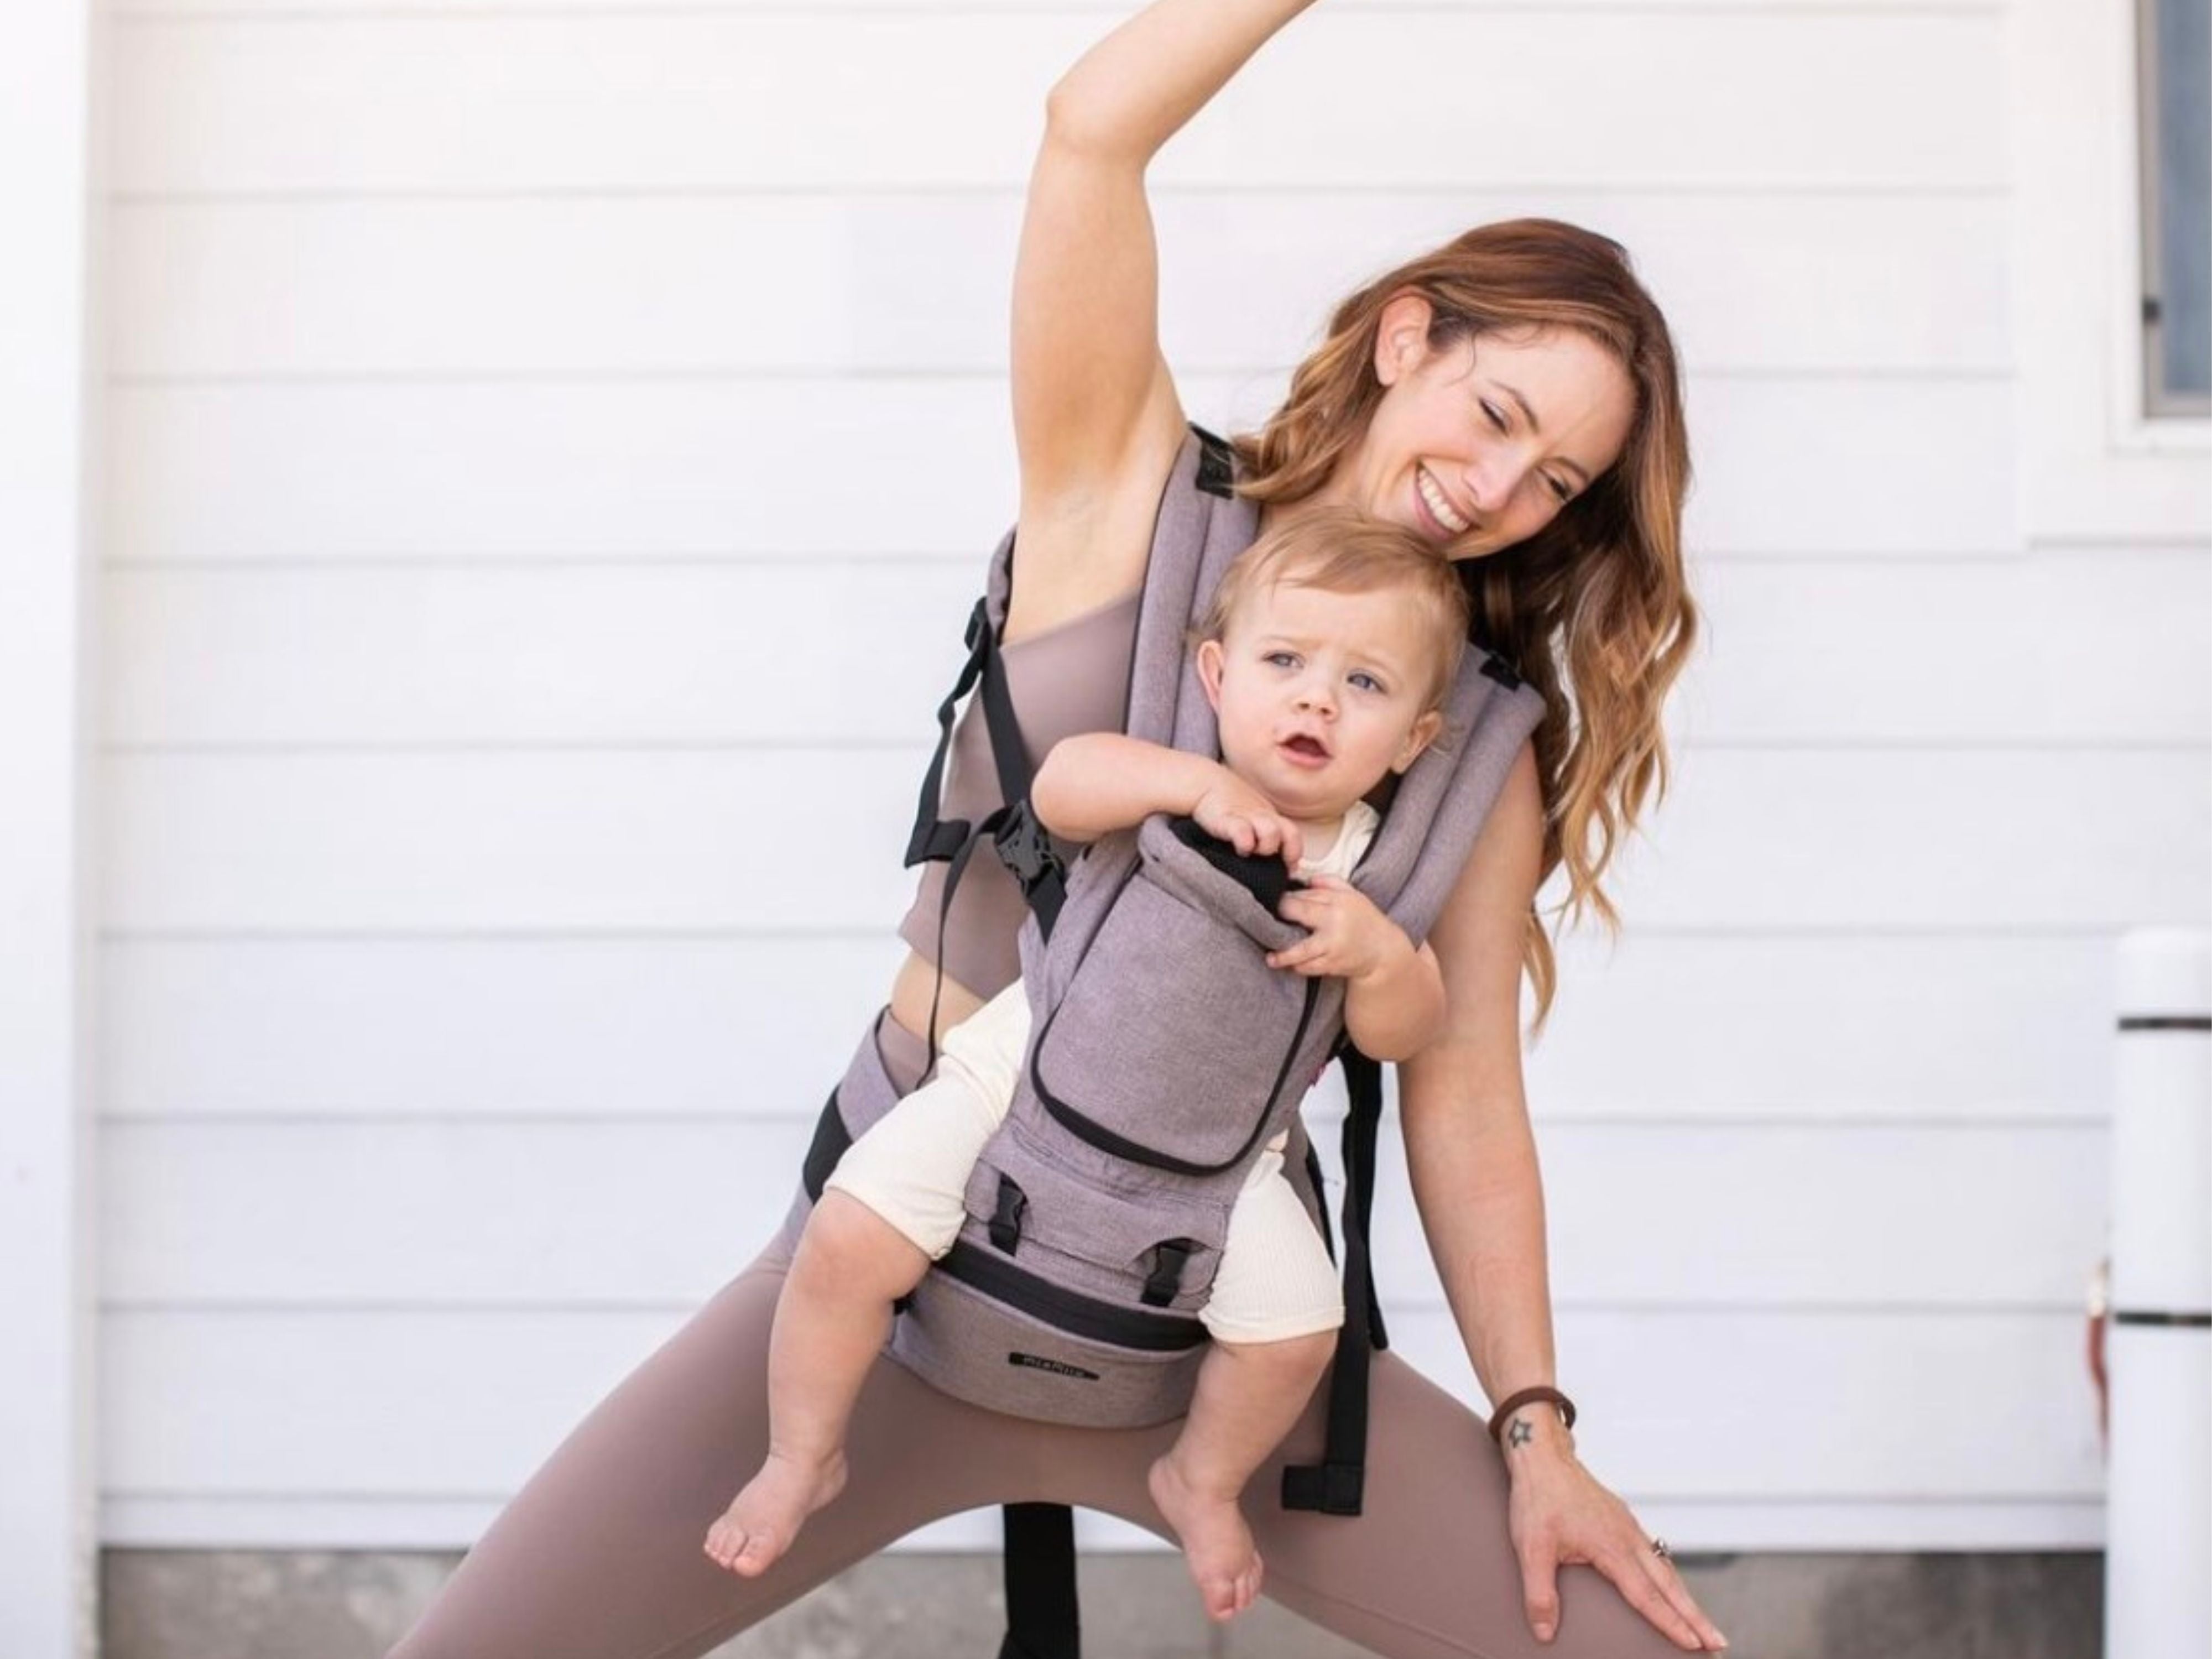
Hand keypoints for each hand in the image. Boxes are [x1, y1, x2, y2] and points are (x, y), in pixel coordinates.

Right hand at [1191, 770, 1303, 867]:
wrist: (1205, 783)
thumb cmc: (1229, 806)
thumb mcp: (1251, 818)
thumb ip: (1262, 835)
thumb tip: (1272, 861)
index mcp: (1271, 818)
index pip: (1294, 836)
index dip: (1294, 853)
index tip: (1288, 867)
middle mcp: (1264, 817)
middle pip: (1292, 834)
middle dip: (1288, 852)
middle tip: (1275, 861)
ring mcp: (1248, 817)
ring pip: (1272, 833)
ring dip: (1266, 847)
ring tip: (1253, 852)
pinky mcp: (1228, 819)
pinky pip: (1243, 832)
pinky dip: (1245, 843)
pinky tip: (1240, 849)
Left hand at [1267, 875, 1407, 981]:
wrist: (1384, 951)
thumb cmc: (1365, 920)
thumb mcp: (1353, 894)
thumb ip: (1328, 882)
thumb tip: (1303, 879)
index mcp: (1337, 901)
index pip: (1302, 897)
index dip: (1282, 901)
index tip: (1271, 904)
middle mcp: (1333, 922)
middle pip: (1296, 915)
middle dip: (1276, 920)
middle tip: (1264, 923)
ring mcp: (1331, 945)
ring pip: (1298, 951)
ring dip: (1282, 955)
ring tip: (1271, 958)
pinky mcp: (1331, 964)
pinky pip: (1307, 967)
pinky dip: (1296, 967)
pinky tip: (1288, 965)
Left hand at [1502, 1417, 1727, 1650]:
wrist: (1543, 1457)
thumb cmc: (1538, 1498)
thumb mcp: (1531, 1548)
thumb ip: (1539, 1593)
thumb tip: (1544, 1630)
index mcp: (1612, 1547)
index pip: (1648, 1596)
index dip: (1671, 1623)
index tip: (1695, 1645)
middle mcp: (1628, 1537)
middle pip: (1670, 1586)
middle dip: (1696, 1617)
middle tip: (1719, 1643)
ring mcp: (1628, 1527)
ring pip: (1665, 1569)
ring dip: (1685, 1599)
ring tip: (1702, 1624)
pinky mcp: (1623, 1520)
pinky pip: (1654, 1553)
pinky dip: (1669, 1576)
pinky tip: (1670, 1586)